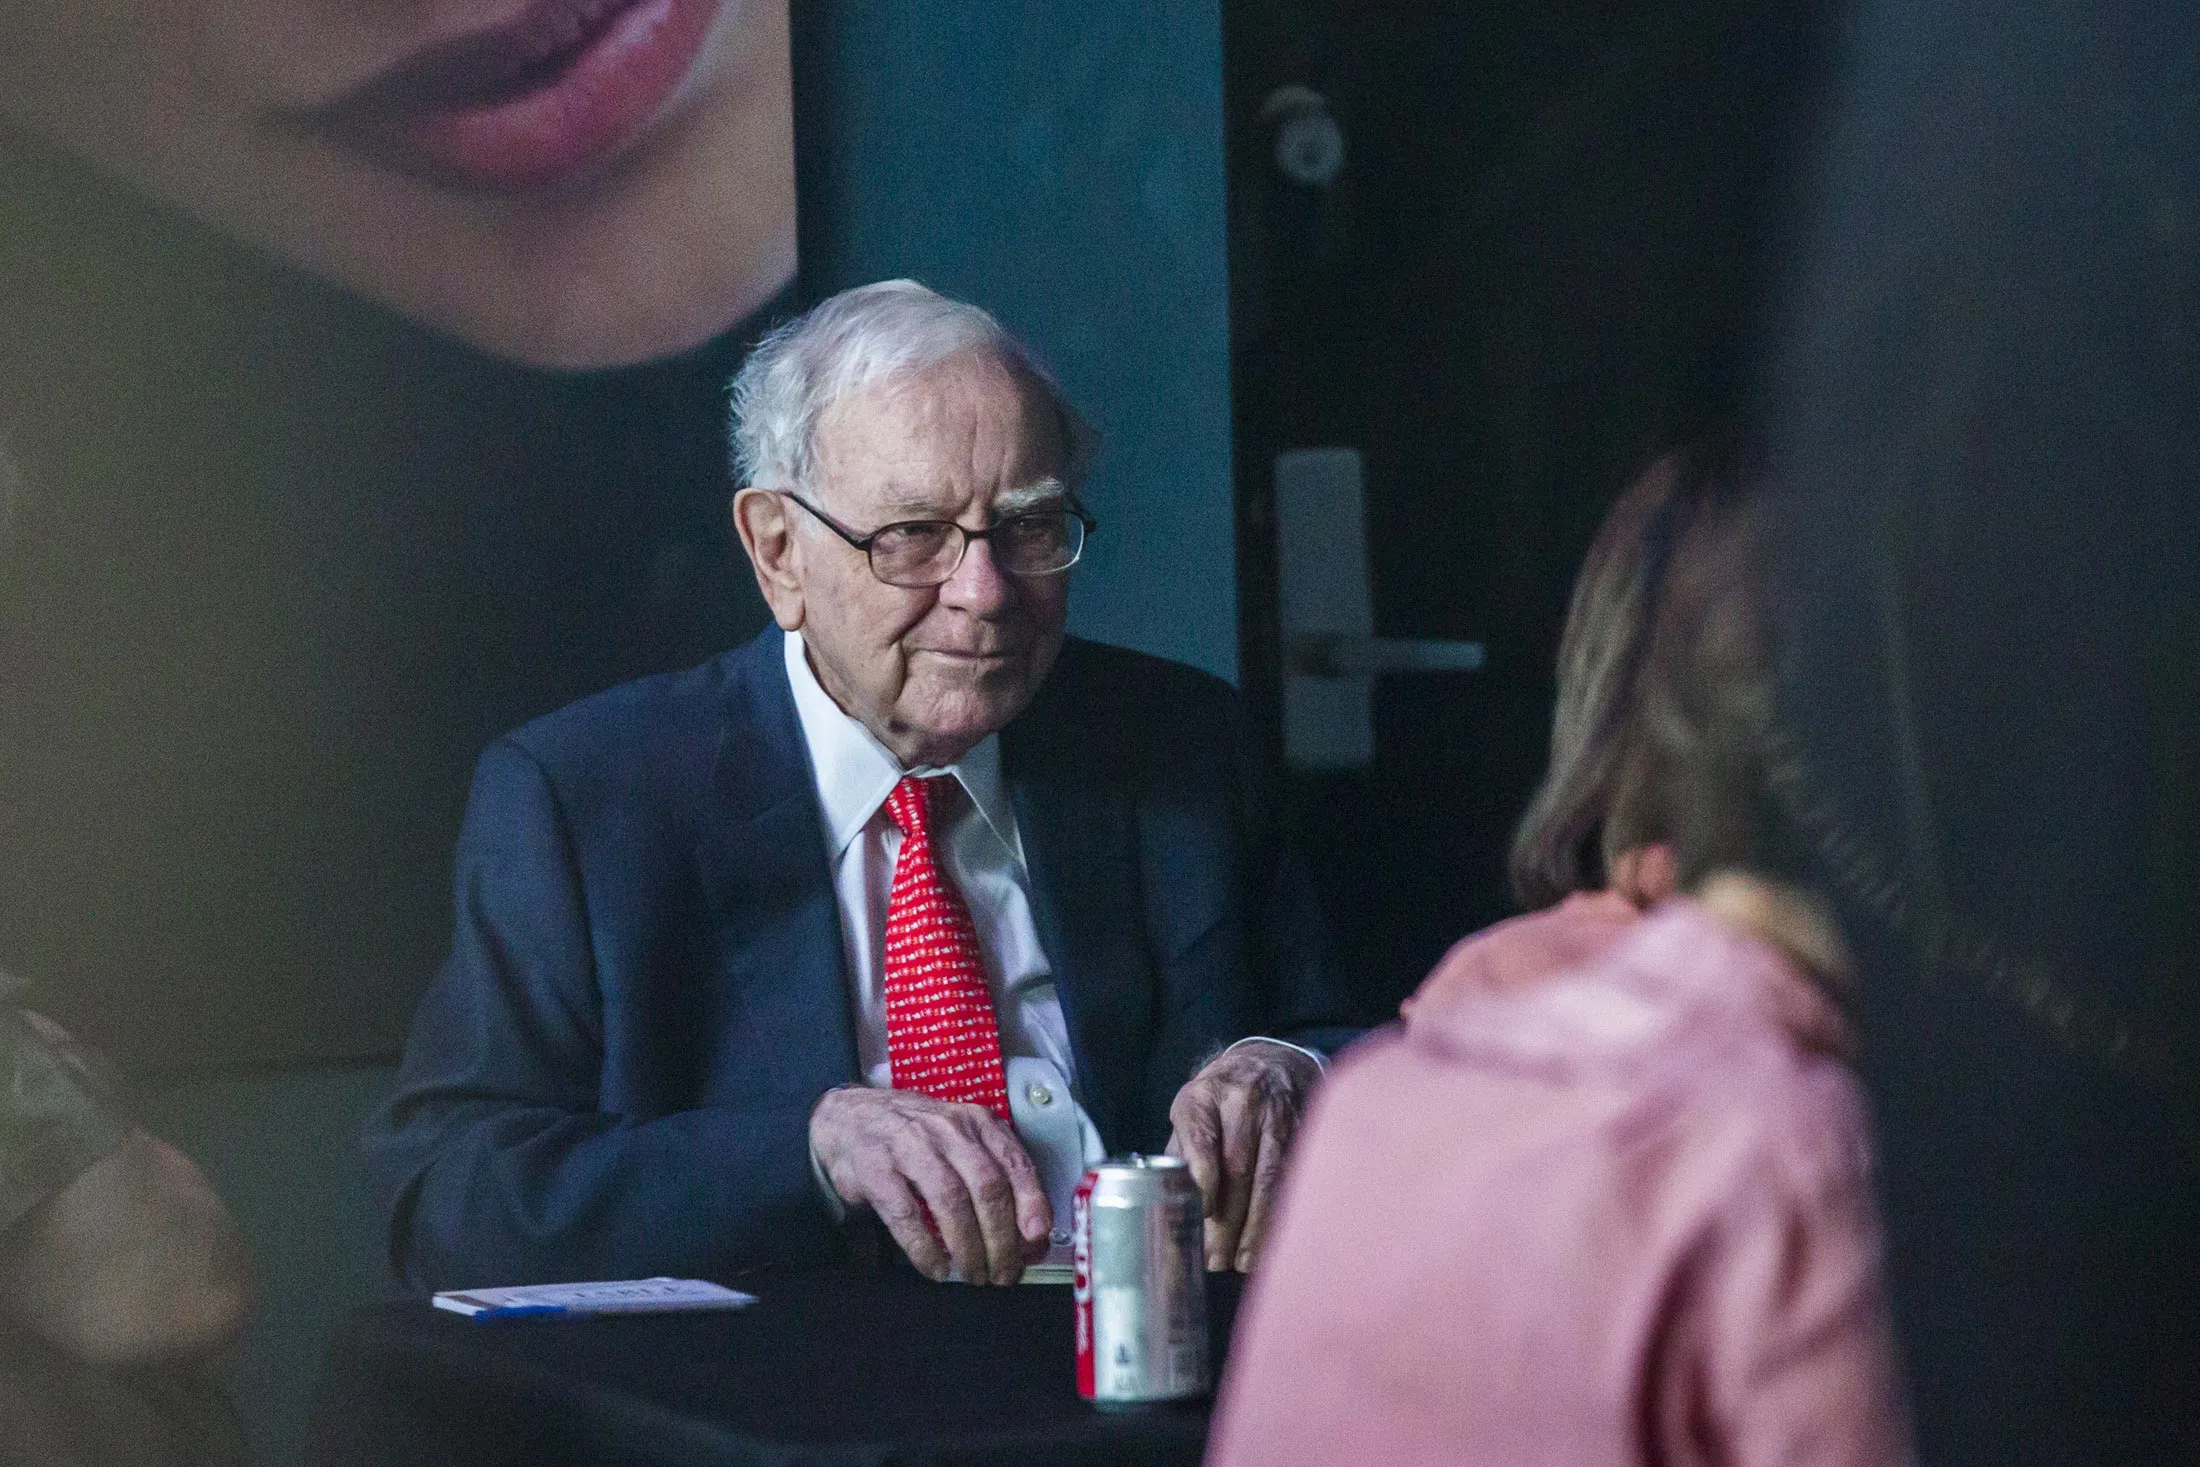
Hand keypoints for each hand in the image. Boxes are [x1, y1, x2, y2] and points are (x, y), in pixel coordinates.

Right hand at [809, 1087, 1050, 1284]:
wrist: (847, 1118)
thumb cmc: (915, 1137)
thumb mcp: (960, 1142)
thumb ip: (996, 1179)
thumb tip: (1032, 1237)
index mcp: (976, 1122)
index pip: (1014, 1162)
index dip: (1031, 1202)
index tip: (1036, 1237)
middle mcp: (947, 1128)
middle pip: (987, 1186)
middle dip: (1001, 1238)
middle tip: (1003, 1273)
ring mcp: (909, 1145)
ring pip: (951, 1200)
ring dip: (968, 1246)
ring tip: (973, 1274)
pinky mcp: (875, 1167)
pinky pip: (905, 1213)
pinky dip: (924, 1248)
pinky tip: (935, 1268)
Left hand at [1165, 1042, 1320, 1272]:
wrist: (1272, 1061)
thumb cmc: (1222, 1098)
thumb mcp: (1193, 1110)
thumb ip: (1184, 1153)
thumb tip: (1171, 1207)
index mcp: (1204, 1095)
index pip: (1201, 1137)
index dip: (1202, 1178)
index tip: (1201, 1212)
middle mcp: (1244, 1101)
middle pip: (1237, 1167)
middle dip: (1227, 1220)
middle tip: (1215, 1259)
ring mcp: (1279, 1115)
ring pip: (1271, 1177)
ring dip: (1257, 1226)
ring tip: (1242, 1261)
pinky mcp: (1305, 1132)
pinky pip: (1294, 1179)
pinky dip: (1282, 1214)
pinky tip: (1272, 1241)